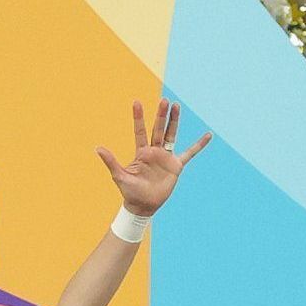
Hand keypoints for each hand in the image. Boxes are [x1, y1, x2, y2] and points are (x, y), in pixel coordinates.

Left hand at [96, 99, 211, 219]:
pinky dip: (199, 145)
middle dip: (161, 115)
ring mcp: (166, 157)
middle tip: (164, 100)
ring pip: (171, 135)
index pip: (139, 131)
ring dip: (174, 121)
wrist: (143, 205)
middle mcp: (154, 151)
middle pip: (158, 129)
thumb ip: (111, 162)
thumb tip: (97, 148)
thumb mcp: (119, 175)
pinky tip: (208, 135)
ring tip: (176, 106)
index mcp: (141, 152)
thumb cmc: (129, 191)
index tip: (136, 102)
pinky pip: (190, 153)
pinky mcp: (176, 166)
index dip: (138, 117)